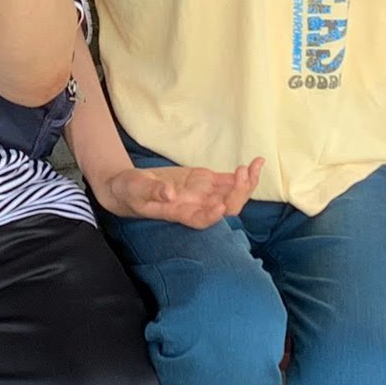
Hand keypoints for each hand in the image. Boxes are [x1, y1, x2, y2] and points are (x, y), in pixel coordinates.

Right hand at [97, 159, 263, 228]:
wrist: (132, 187)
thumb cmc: (130, 192)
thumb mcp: (136, 189)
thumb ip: (153, 192)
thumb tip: (169, 194)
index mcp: (180, 213)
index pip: (201, 221)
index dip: (213, 216)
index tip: (221, 206)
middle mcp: (197, 206)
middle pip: (225, 208)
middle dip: (238, 194)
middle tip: (243, 174)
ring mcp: (204, 194)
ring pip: (233, 195)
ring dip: (247, 183)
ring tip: (256, 165)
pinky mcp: (206, 181)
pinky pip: (230, 181)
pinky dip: (243, 174)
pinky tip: (255, 163)